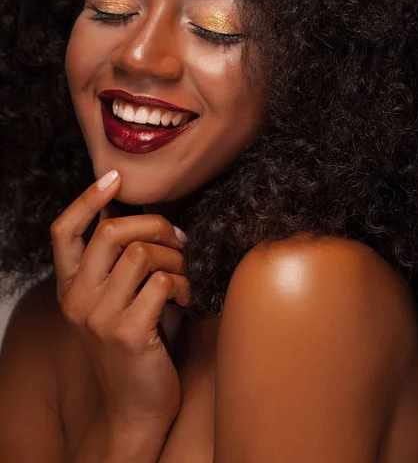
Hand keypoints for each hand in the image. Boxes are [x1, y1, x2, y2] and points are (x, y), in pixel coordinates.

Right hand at [50, 169, 190, 427]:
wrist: (138, 405)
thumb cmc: (136, 343)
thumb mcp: (116, 299)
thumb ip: (119, 263)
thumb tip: (141, 216)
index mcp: (71, 287)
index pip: (63, 231)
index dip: (86, 199)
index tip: (114, 178)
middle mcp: (78, 299)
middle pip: (112, 232)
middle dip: (156, 225)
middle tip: (178, 239)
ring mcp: (100, 317)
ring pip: (143, 253)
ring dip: (175, 257)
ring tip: (183, 275)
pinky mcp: (128, 332)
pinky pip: (163, 281)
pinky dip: (184, 283)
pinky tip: (186, 297)